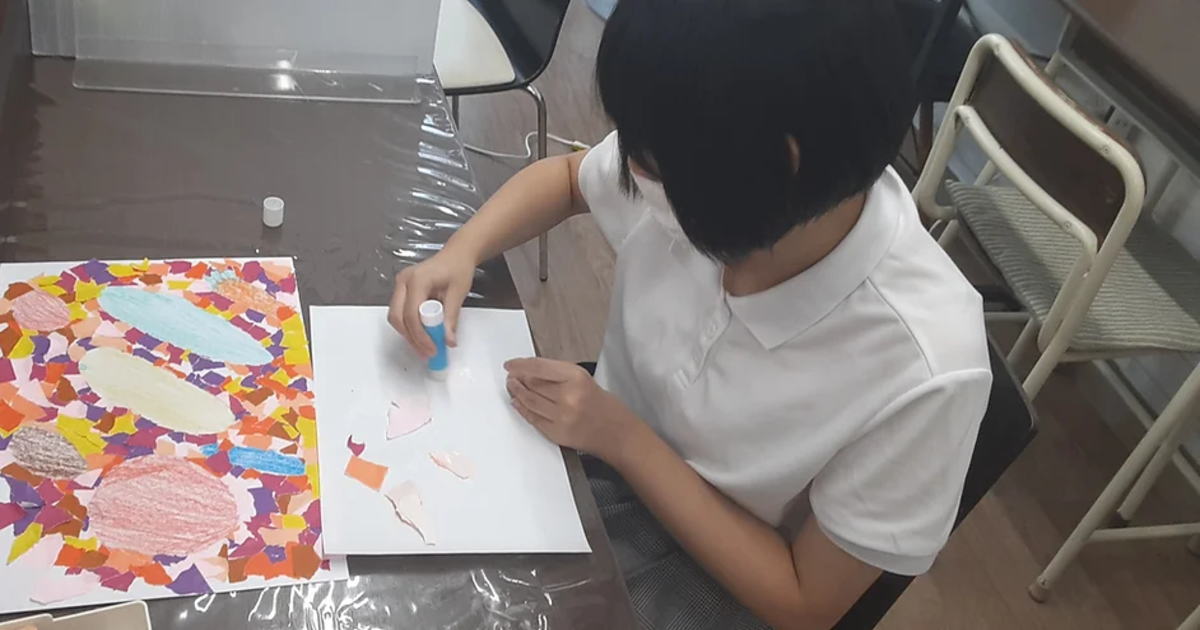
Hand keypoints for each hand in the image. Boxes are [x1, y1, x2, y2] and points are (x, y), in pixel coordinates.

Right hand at [388, 251, 475, 357]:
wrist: (457, 255)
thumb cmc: (458, 268)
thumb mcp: (458, 293)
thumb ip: (451, 318)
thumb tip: (448, 341)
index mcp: (417, 280)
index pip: (411, 313)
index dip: (420, 335)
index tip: (432, 349)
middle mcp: (403, 281)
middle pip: (398, 317)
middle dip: (411, 338)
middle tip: (427, 353)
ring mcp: (400, 285)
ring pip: (396, 317)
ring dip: (409, 335)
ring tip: (425, 348)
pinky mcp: (402, 290)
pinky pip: (400, 312)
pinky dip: (409, 327)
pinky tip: (422, 336)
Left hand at [504, 358, 645, 461]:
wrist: (619, 434)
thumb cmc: (605, 407)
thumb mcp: (585, 380)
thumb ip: (559, 375)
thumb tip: (531, 371)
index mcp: (577, 378)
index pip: (538, 367)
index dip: (520, 364)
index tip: (511, 364)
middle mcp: (568, 397)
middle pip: (531, 383)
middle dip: (518, 378)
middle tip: (512, 375)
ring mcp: (561, 417)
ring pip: (529, 400)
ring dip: (517, 392)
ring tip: (513, 386)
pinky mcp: (557, 433)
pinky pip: (532, 418)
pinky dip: (522, 409)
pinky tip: (518, 402)